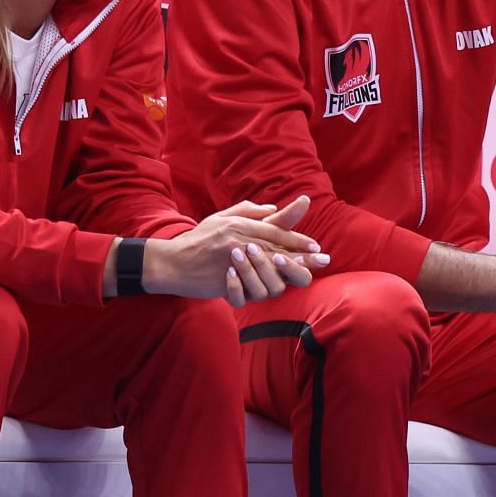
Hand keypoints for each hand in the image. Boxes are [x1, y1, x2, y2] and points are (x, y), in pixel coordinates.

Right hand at [146, 197, 327, 303]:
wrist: (171, 263)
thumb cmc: (198, 240)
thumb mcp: (221, 218)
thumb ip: (248, 211)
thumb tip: (273, 208)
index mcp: (239, 225)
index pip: (275, 232)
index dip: (297, 239)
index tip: (316, 246)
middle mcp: (237, 240)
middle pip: (277, 249)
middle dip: (303, 256)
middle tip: (324, 260)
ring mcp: (231, 260)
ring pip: (268, 269)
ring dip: (287, 273)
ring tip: (305, 275)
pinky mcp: (223, 279)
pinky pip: (249, 286)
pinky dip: (262, 286)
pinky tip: (276, 287)